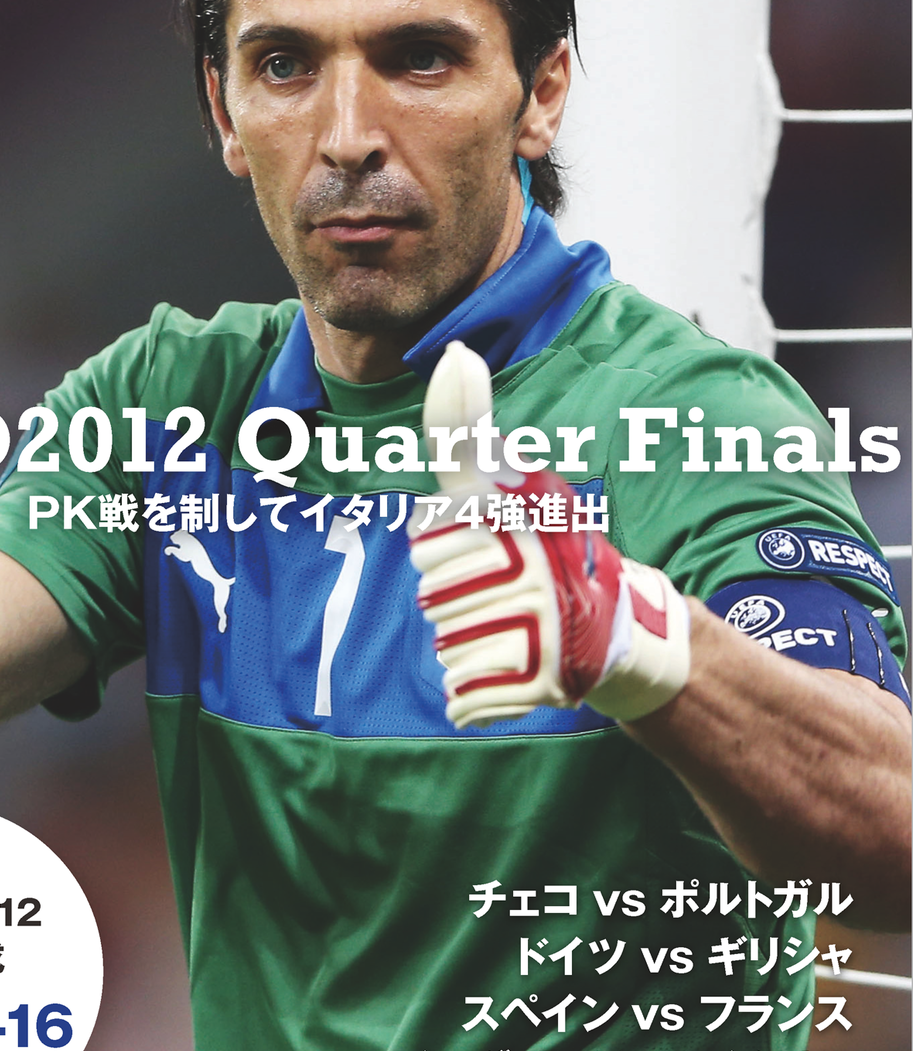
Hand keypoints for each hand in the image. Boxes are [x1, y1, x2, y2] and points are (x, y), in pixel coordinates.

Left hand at [408, 341, 689, 728]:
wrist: (619, 627)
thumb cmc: (546, 544)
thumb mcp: (510, 479)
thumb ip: (466, 427)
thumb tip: (456, 353)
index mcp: (519, 520)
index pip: (430, 541)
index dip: (448, 549)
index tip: (491, 546)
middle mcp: (530, 571)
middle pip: (435, 599)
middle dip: (458, 601)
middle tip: (504, 594)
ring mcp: (539, 629)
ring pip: (448, 648)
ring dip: (470, 645)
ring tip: (512, 628)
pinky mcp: (542, 684)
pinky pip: (466, 698)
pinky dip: (475, 695)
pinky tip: (508, 670)